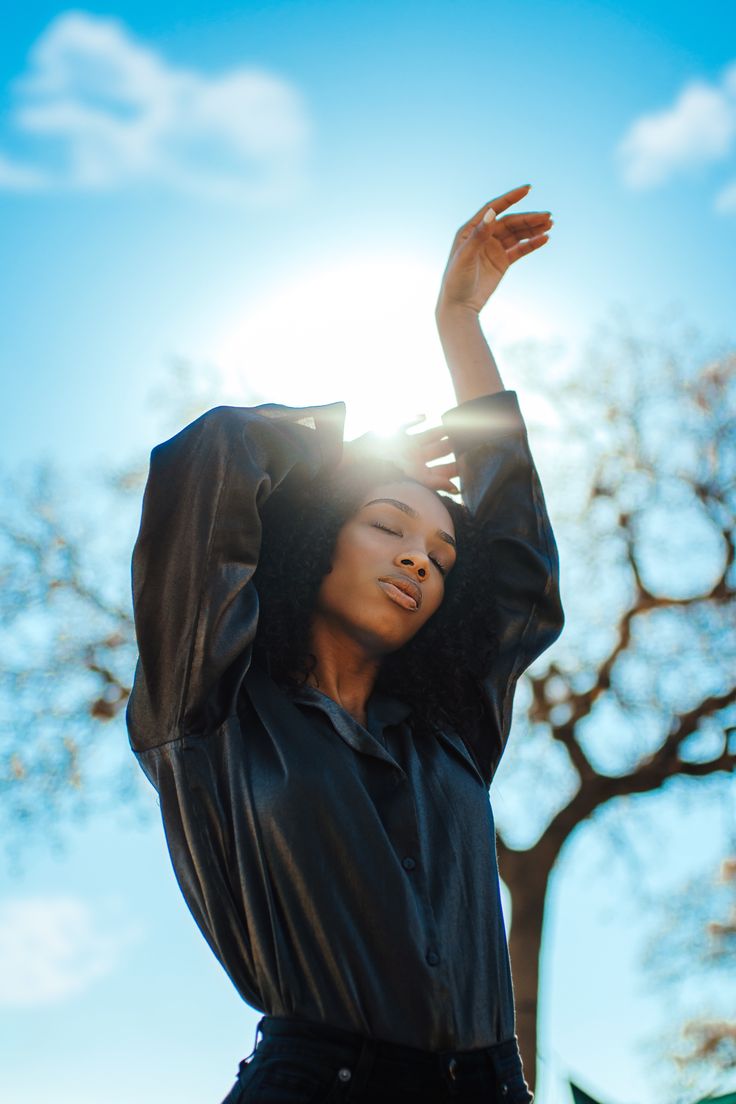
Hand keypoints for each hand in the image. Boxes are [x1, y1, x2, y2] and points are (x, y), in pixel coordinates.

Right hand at [342, 417, 458, 493]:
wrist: (359, 460)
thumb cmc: (386, 472)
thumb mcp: (414, 478)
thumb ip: (436, 483)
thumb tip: (457, 490)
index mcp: (419, 471)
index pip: (443, 468)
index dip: (457, 463)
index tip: (472, 457)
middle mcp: (414, 458)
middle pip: (439, 450)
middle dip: (452, 444)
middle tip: (469, 436)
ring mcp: (405, 445)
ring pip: (428, 435)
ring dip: (440, 430)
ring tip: (453, 424)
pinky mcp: (394, 433)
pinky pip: (407, 424)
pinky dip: (415, 419)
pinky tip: (424, 416)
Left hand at [435, 184, 552, 315]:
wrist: (459, 305)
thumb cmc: (456, 280)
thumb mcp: (465, 256)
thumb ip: (479, 235)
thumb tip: (491, 213)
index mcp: (471, 229)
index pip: (494, 208)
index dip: (511, 198)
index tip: (528, 189)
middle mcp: (483, 236)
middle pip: (510, 222)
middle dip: (529, 219)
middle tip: (548, 217)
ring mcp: (494, 248)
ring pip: (517, 234)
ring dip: (533, 229)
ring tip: (550, 225)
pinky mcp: (502, 262)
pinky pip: (520, 249)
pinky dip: (532, 244)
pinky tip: (544, 239)